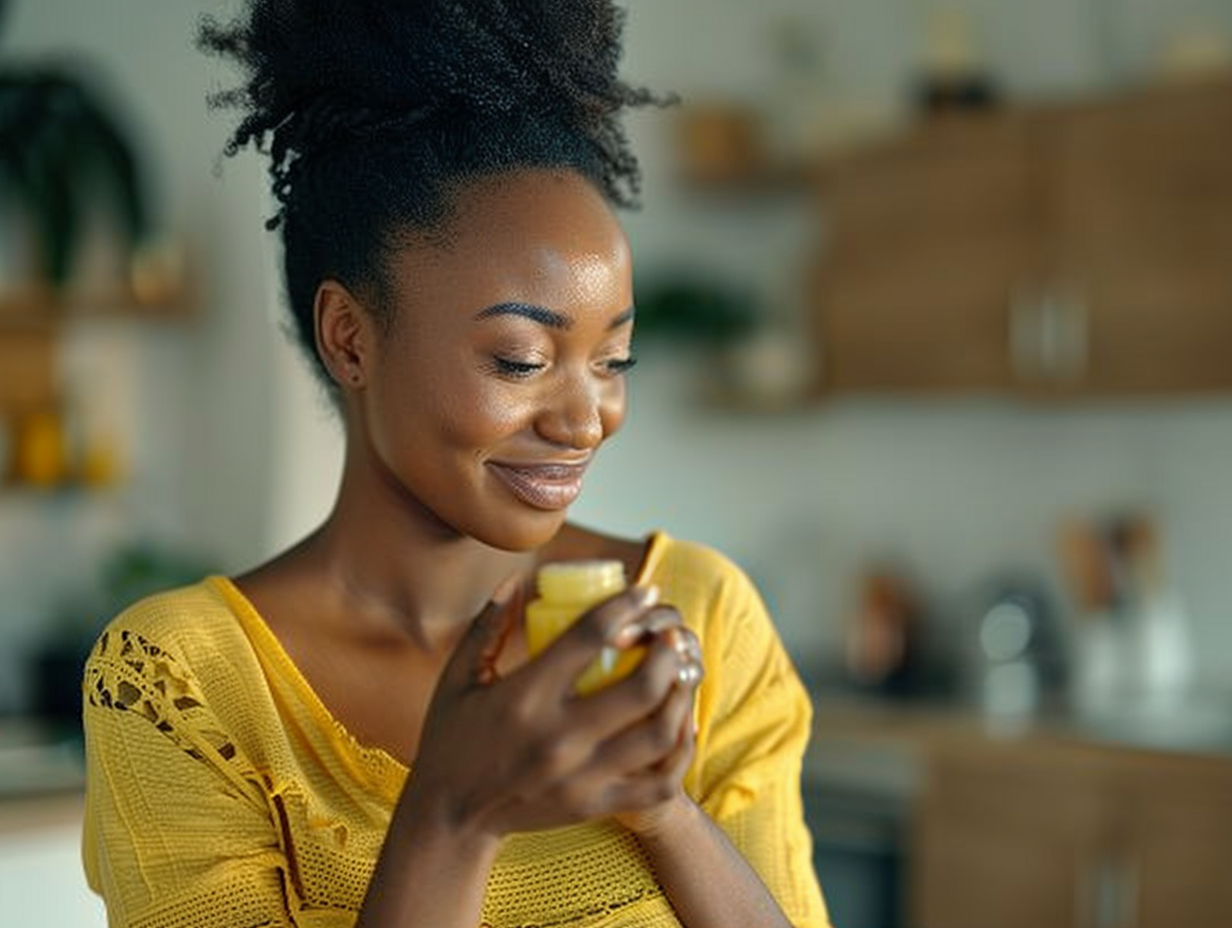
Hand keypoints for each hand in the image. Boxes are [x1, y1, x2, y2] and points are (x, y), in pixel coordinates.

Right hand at [404, 581, 702, 840]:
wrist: (449, 817)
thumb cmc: (452, 737)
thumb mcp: (458, 677)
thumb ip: (487, 625)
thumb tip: (517, 578)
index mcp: (525, 696)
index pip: (589, 637)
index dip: (627, 606)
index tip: (648, 590)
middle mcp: (558, 736)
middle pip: (641, 686)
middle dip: (667, 652)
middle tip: (672, 634)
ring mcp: (581, 776)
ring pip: (659, 733)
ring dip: (680, 696)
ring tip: (681, 673)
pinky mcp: (594, 806)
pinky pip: (659, 782)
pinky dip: (678, 750)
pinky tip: (679, 723)